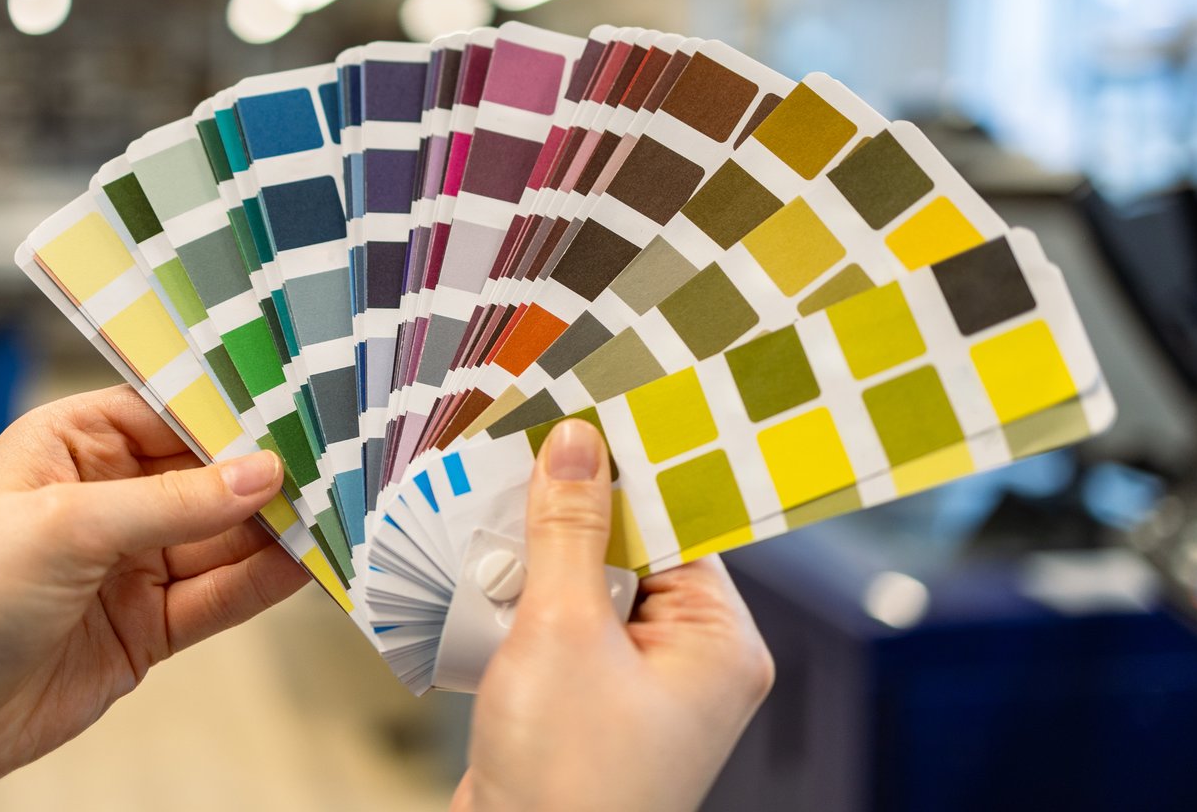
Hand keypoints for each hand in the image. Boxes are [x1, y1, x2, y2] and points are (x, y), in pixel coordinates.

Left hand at [0, 384, 308, 809]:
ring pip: (225, 536)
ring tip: (347, 507)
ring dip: (281, 527)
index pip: (172, 408)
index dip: (236, 408)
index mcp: (72, 441)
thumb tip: (266, 472)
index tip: (306, 402)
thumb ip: (172, 503)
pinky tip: (313, 562)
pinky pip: (220, 596)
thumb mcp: (62, 528)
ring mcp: (131, 563)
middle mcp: (108, 494)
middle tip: (344, 456)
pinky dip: (266, 582)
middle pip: (209, 473)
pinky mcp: (147, 627)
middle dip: (271, 470)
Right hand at [455, 420, 773, 811]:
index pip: (678, 524)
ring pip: (583, 588)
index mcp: (718, 643)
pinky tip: (479, 588)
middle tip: (516, 469)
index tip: (579, 420)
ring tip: (488, 534)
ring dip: (532, 565)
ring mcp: (636, 687)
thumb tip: (577, 446)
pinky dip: (518, 608)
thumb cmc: (568, 781)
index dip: (625, 472)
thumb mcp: (563, 630)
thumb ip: (569, 529)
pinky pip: (558, 629)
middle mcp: (688, 663)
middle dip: (566, 520)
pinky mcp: (585, 705)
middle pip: (627, 550)